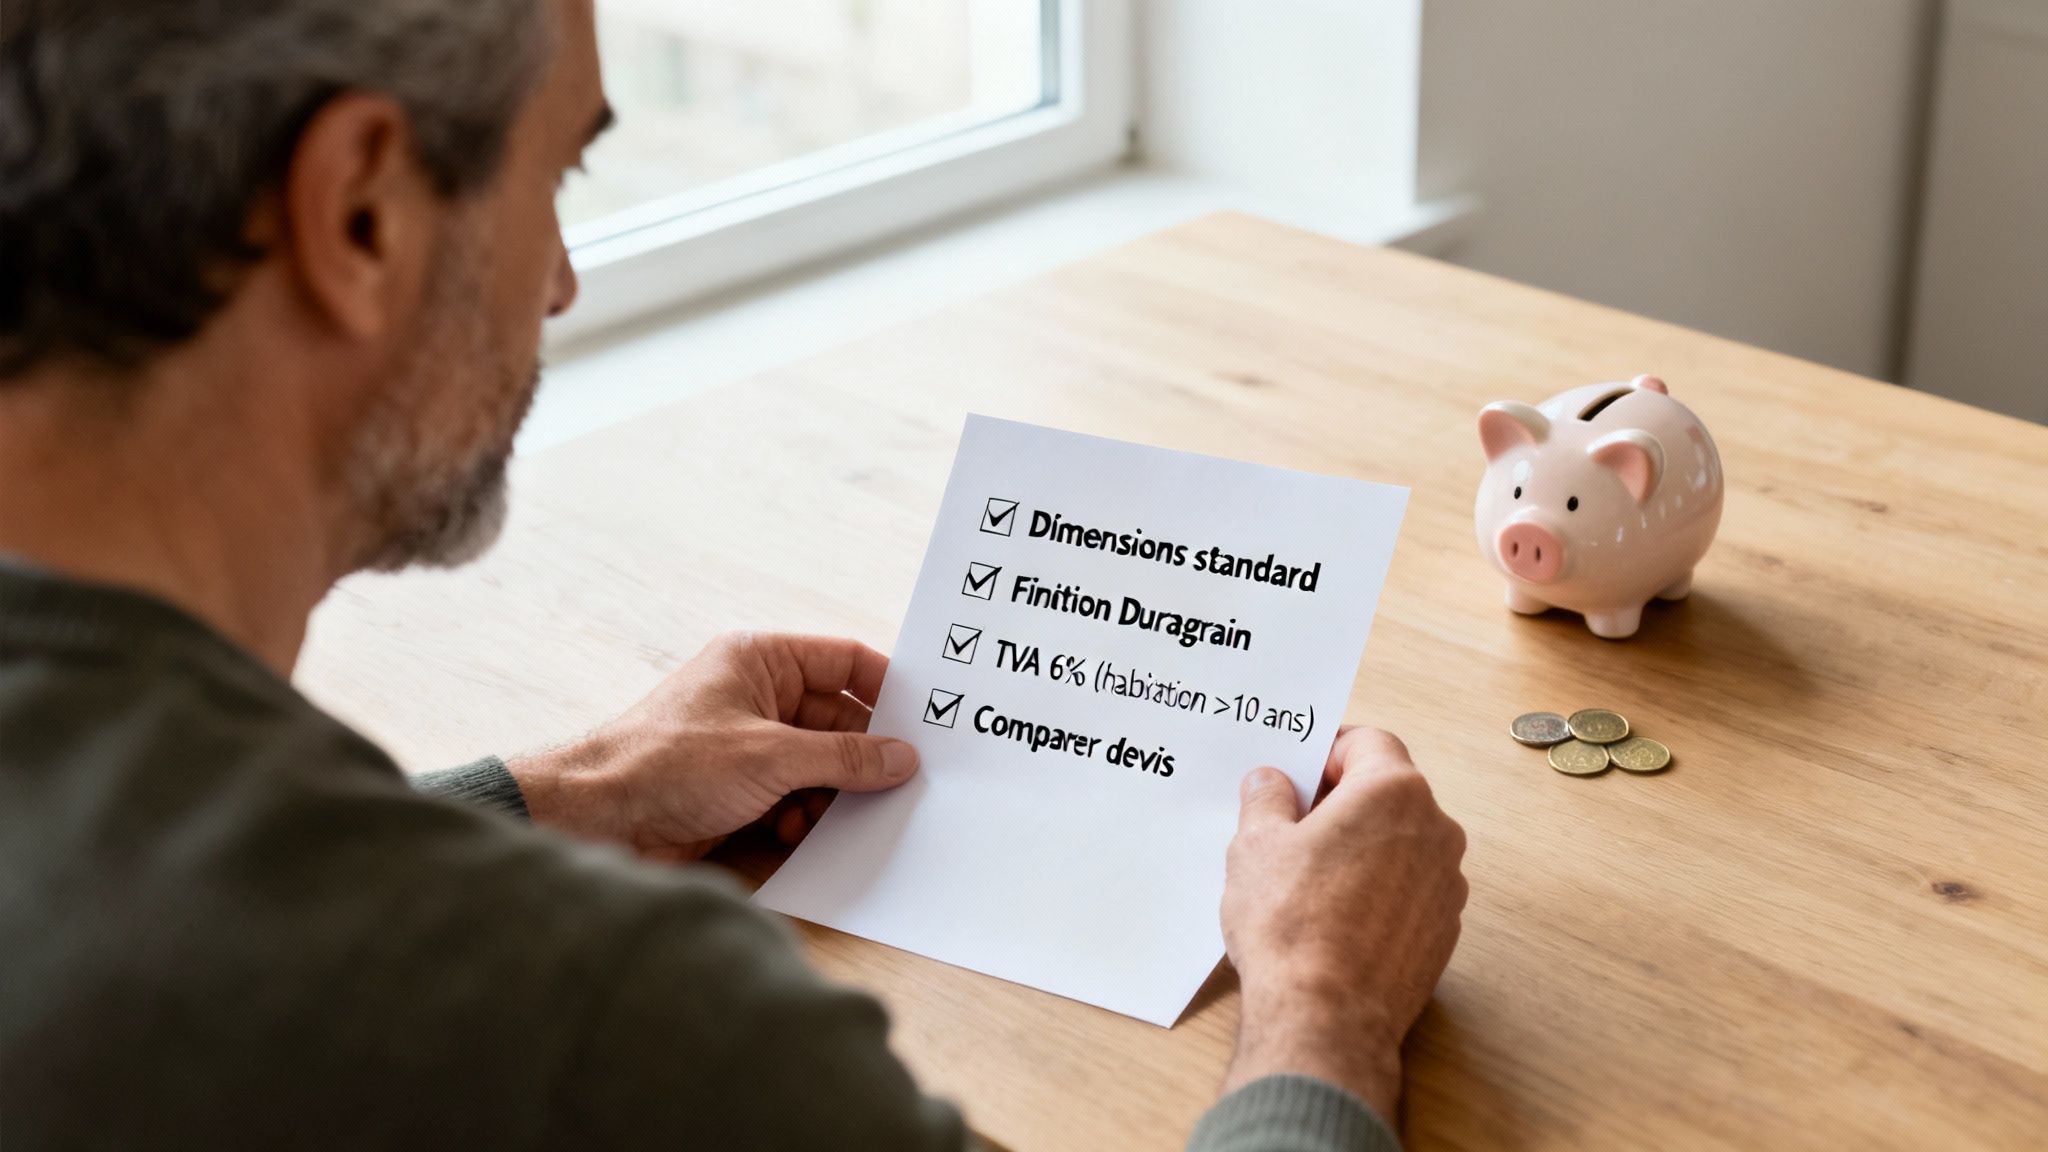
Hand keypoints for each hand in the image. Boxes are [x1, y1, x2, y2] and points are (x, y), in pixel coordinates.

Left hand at [506, 631, 919, 861]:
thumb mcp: (771, 756)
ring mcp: (747, 743)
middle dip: (862, 755)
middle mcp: (756, 695)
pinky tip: (793, 831)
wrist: (598, 819)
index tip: (926, 721)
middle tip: (900, 784)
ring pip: (819, 763)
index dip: (887, 687)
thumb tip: (903, 757)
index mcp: (761, 660)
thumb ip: (845, 758)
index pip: (844, 660)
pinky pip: (794, 795)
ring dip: (831, 793)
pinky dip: (803, 815)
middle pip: (837, 720)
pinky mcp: (737, 788)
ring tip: (832, 813)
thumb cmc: (668, 764)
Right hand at [1219, 726, 1467, 1124]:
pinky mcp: (1444, 931)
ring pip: (1400, 843)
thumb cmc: (1292, 925)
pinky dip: (1377, 889)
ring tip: (1307, 877)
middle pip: (1387, 792)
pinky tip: (1334, 916)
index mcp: (1394, 793)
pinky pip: (1408, 890)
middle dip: (1341, 800)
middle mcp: (1435, 830)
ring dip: (1361, 846)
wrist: (1326, 1017)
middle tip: (1291, 823)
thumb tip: (1271, 784)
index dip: (1327, 750)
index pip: (1368, 742)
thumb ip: (1267, 799)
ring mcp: (1446, 884)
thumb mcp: (1256, 845)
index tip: (1298, 769)